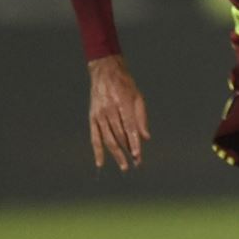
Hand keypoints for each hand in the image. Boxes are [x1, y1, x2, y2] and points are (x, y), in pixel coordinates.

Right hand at [88, 54, 149, 170]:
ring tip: (124, 166)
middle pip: (119, 135)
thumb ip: (141, 118)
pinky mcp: (92, 118)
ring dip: (116, 154)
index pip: (129, 127)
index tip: (138, 155)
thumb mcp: (138, 97)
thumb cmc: (125, 85)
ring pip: (107, 138)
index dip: (133, 142)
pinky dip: (97, 151)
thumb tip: (146, 138)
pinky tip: (100, 163)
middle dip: (128, 151)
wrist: (105, 72)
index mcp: (123, 103)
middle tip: (136, 163)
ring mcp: (99, 115)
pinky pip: (94, 137)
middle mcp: (109, 110)